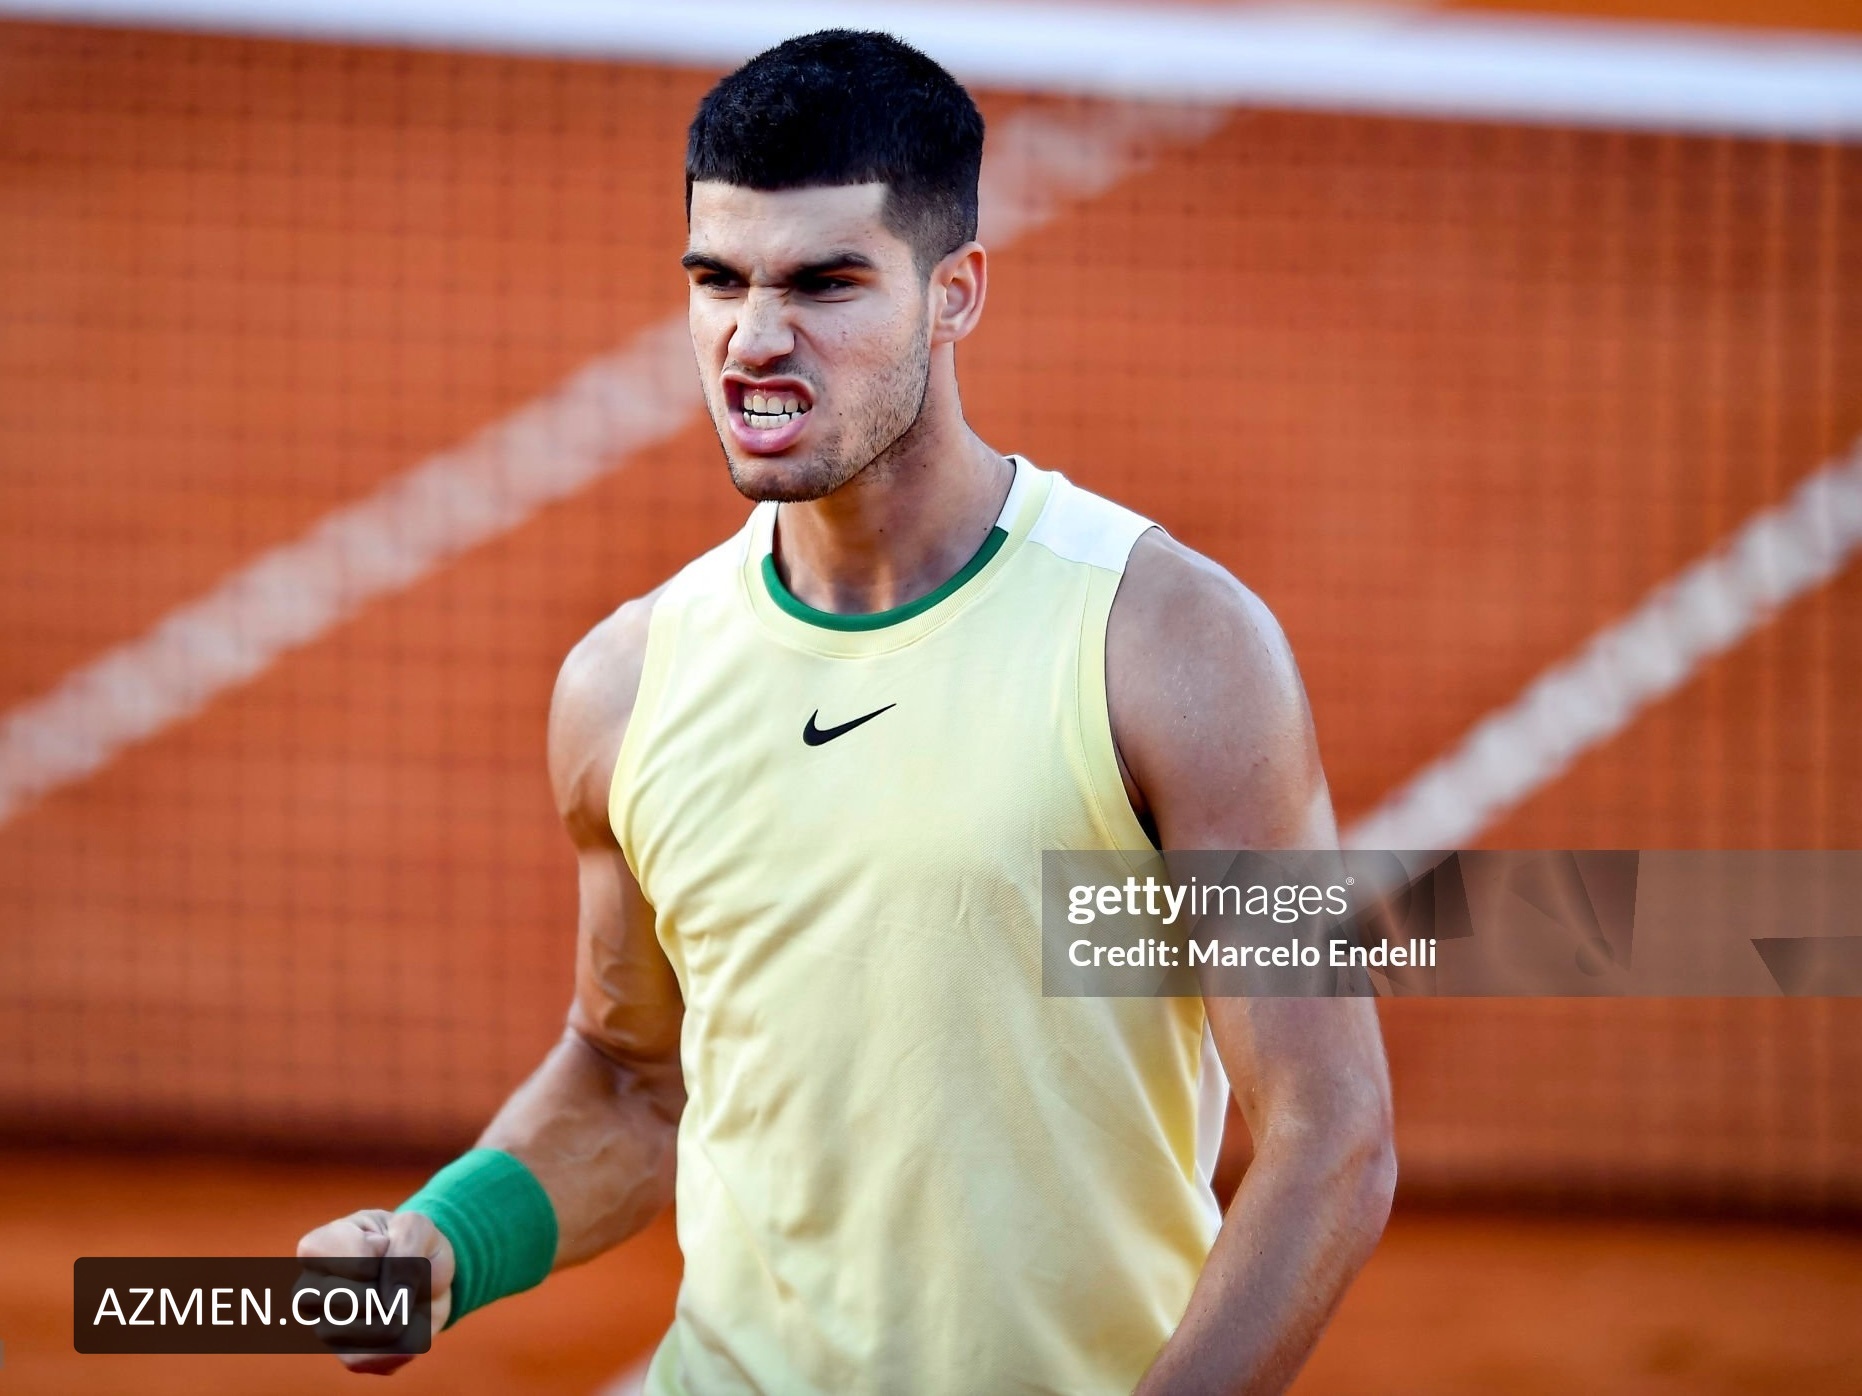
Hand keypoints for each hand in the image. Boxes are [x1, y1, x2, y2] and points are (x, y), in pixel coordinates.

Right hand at [296, 1208, 455, 1374]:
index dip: (382, 1253)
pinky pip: (371, 1359)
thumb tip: (390, 1302)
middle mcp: (309, 1289)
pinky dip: (403, 1341)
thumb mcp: (418, 1226)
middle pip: (350, 1301)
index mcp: (319, 1247)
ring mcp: (323, 1325)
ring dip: (397, 1317)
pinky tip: (407, 1323)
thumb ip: (406, 1248)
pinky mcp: (346, 1355)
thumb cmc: (412, 1244)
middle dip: (390, 1289)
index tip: (386, 1244)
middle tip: (396, 1276)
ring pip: (359, 1334)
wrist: (430, 1276)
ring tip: (401, 1299)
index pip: (347, 1258)